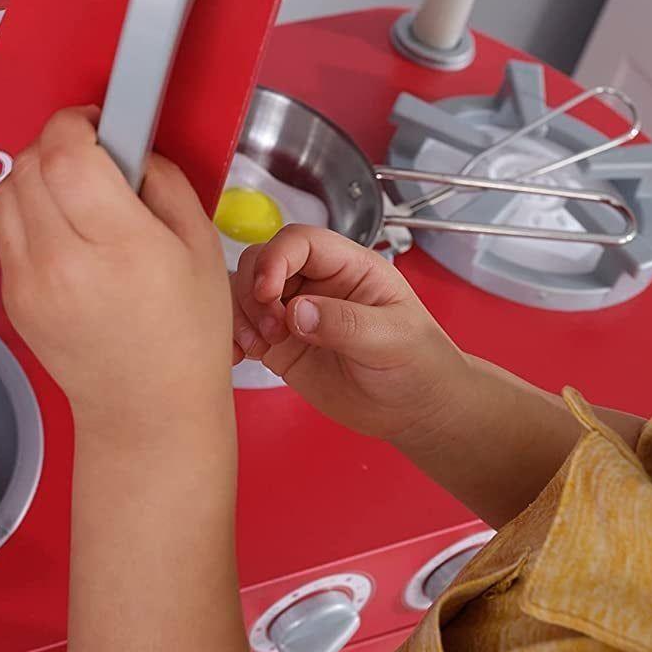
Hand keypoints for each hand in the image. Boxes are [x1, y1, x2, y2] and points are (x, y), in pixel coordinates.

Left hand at [0, 109, 233, 440]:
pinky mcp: (11, 297)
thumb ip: (163, 181)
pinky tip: (64, 230)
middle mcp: (62, 262)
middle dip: (57, 145)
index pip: (64, 153)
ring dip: (36, 174)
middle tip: (92, 155)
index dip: (75, 123)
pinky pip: (4, 228)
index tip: (97, 122)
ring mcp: (28, 282)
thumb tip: (130, 145)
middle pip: (28, 163)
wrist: (147, 411)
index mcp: (119, 245)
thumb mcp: (200, 244)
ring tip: (75, 191)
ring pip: (5, 189)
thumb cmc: (186, 334)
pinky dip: (28, 212)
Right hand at [231, 226, 468, 441]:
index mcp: (348, 266)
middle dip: (255, 290)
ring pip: (246, 291)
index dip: (276, 258)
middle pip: (263, 260)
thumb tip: (296, 312)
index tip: (268, 292)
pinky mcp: (280, 343)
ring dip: (241, 314)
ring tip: (258, 347)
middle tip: (271, 329)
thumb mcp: (392, 339)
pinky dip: (233, 337)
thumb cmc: (418, 364)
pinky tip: (239, 356)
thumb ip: (345, 323)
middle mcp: (316, 282)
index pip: (300, 241)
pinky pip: (243, 327)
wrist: (414, 411)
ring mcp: (294, 312)